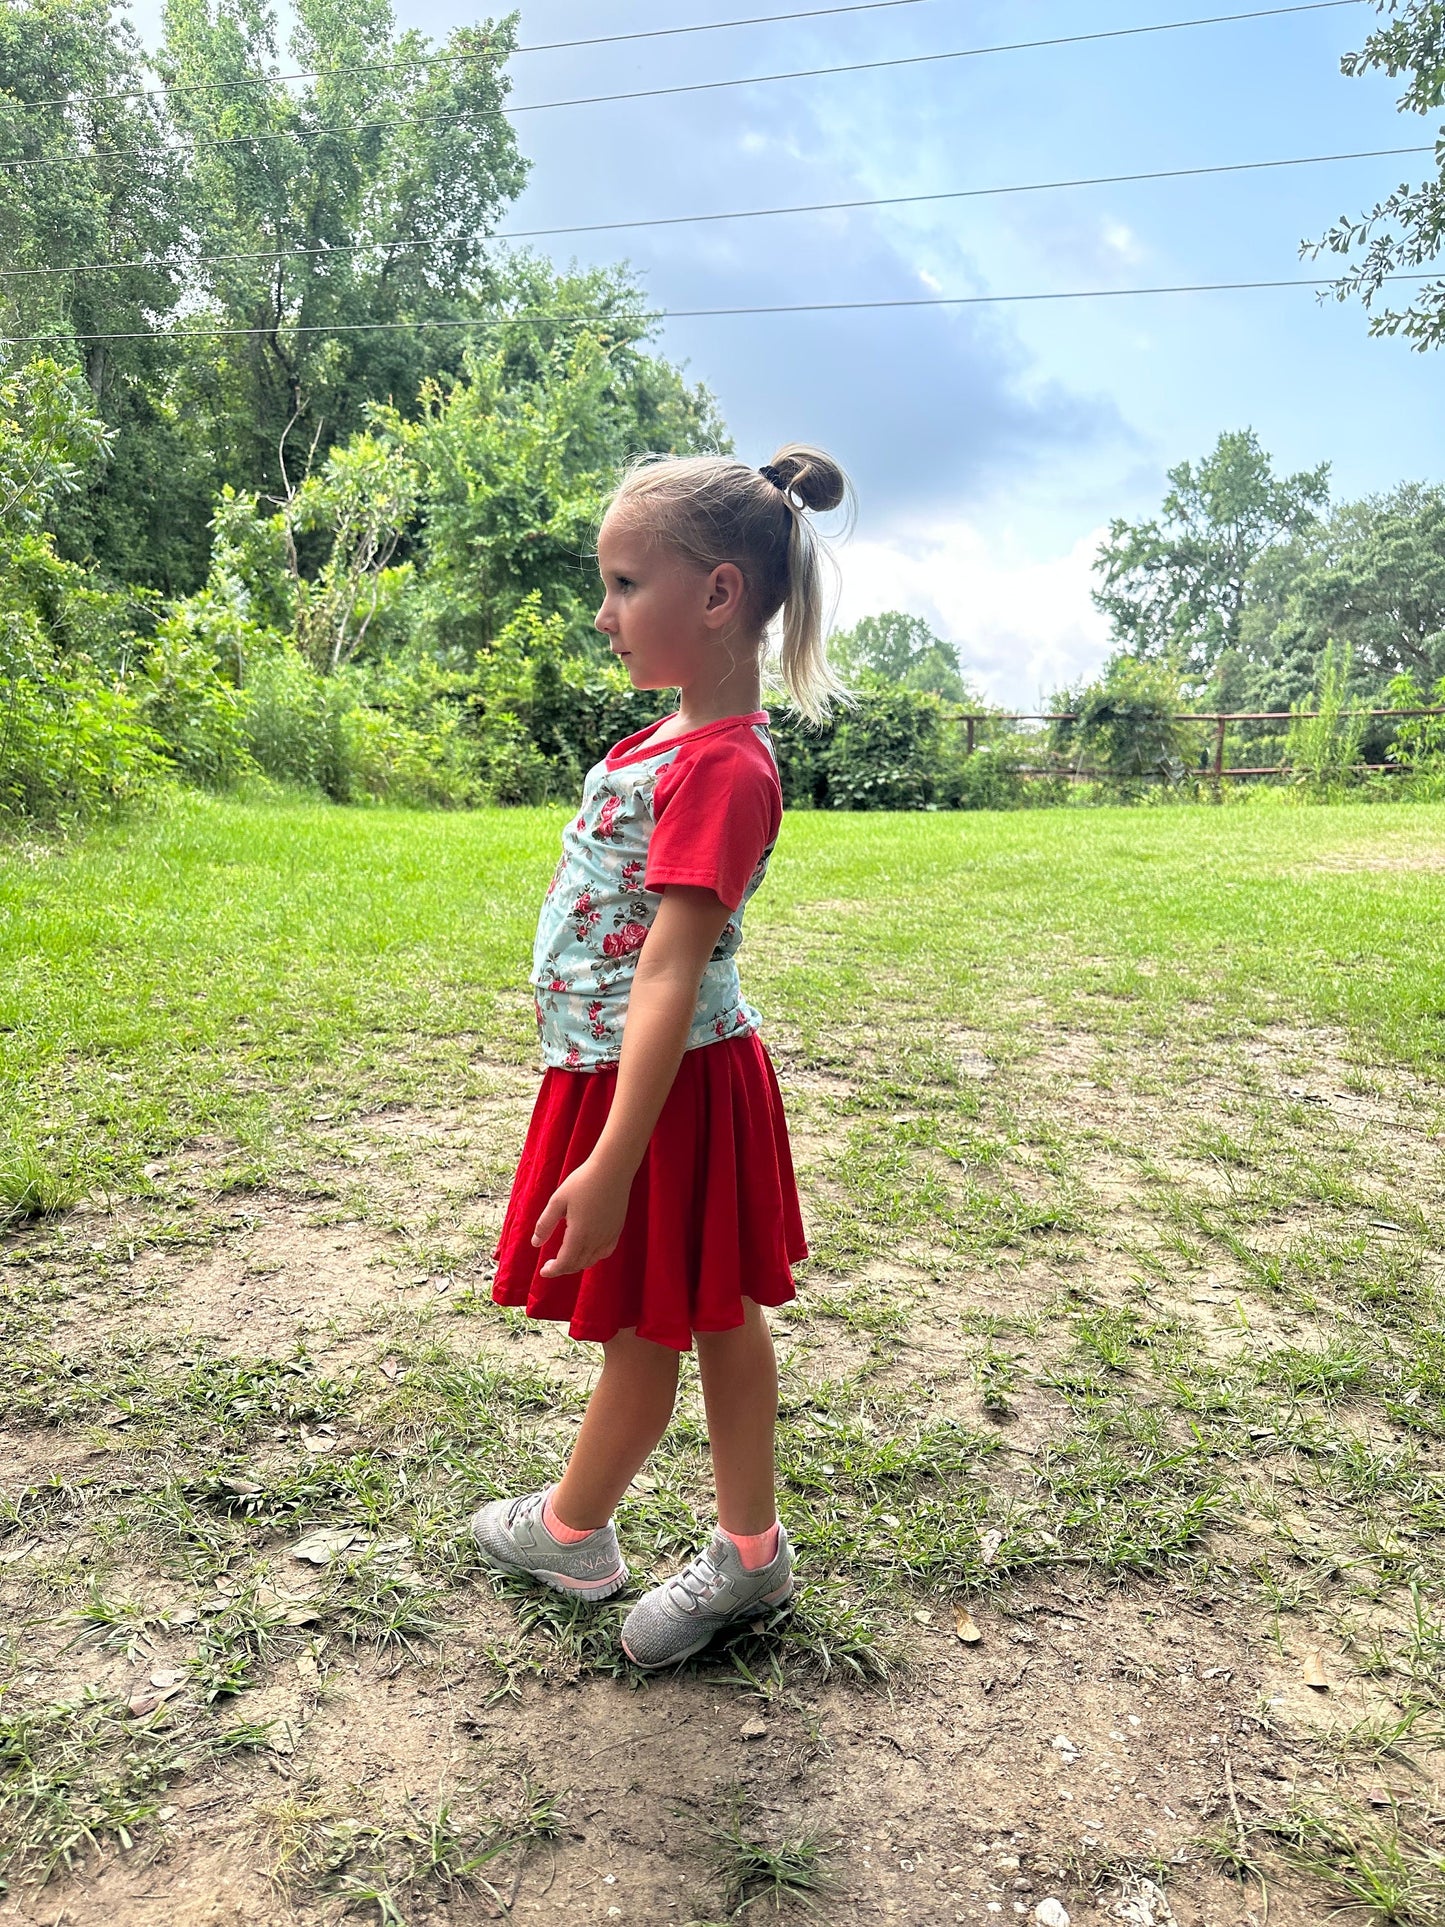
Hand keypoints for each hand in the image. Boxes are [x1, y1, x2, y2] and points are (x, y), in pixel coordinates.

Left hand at [532, 1155, 630, 1277]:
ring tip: (566, 1258)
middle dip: (563, 1268)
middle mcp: (595, 1240)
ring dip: (577, 1264)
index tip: (543, 1271)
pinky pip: (605, 1252)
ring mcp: (608, 1235)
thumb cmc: (583, 1182)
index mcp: (578, 1234)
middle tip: (551, 1264)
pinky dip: (594, 1257)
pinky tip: (588, 1250)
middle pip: (578, 1265)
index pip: (564, 1263)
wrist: (612, 1169)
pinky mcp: (617, 1229)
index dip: (553, 1270)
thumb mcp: (557, 1201)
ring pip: (592, 1260)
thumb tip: (535, 1243)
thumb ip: (545, 1224)